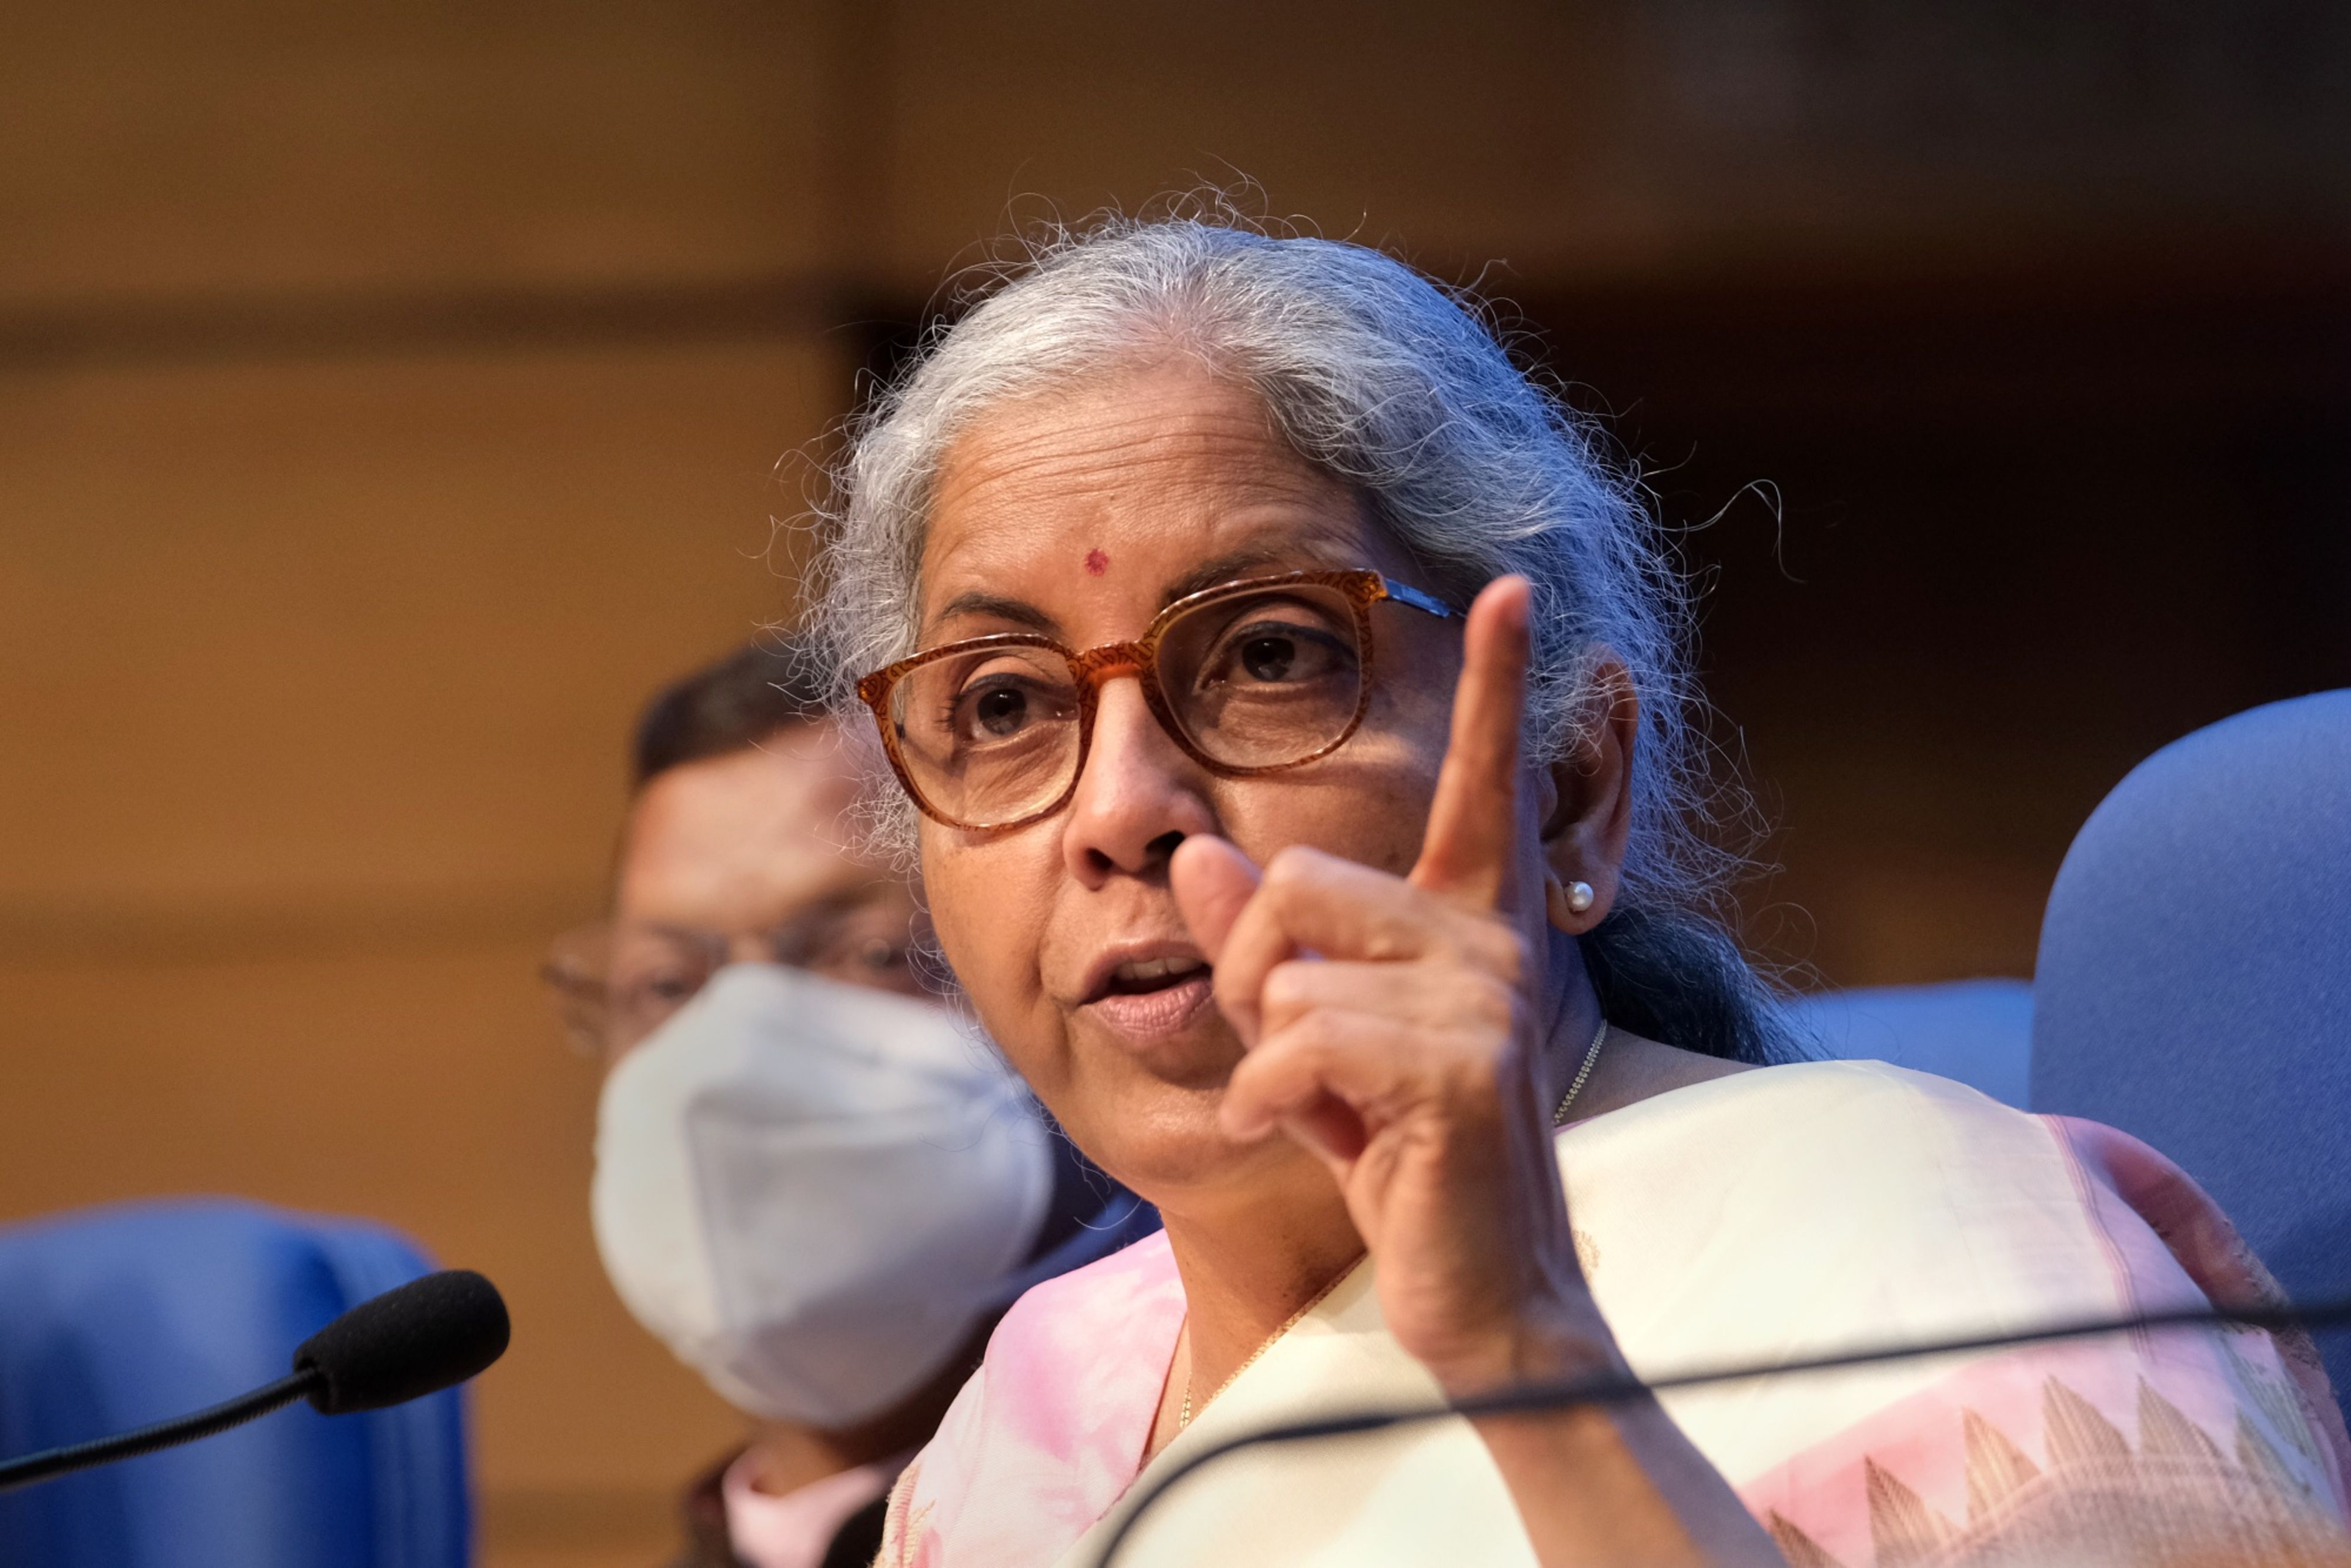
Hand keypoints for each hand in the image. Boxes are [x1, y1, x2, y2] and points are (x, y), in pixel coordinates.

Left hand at [1171, 576, 1608, 1390]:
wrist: (1484, 1296)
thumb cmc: (1400, 1160)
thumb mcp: (1314, 1043)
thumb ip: (1264, 949)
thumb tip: (1201, 860)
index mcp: (1469, 925)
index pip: (1483, 786)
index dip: (1497, 687)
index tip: (1511, 589)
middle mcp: (1490, 942)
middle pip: (1295, 879)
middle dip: (1259, 978)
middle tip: (1306, 1062)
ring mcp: (1483, 1001)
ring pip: (1286, 968)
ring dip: (1270, 1053)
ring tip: (1327, 1109)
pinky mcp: (1458, 1067)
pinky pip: (1294, 1041)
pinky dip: (1270, 1104)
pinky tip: (1310, 1139)